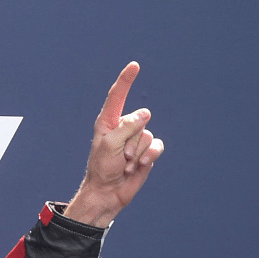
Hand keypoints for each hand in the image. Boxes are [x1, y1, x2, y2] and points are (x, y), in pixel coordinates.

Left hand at [65, 63, 164, 227]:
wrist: (109, 192)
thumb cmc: (102, 168)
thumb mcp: (109, 145)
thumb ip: (126, 127)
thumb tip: (145, 114)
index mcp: (107, 121)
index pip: (117, 96)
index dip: (126, 80)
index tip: (134, 65)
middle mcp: (123, 127)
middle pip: (138, 121)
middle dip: (130, 141)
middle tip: (118, 156)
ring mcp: (136, 139)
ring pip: (148, 134)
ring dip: (137, 152)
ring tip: (125, 163)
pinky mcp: (147, 151)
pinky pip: (157, 145)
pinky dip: (149, 156)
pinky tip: (139, 166)